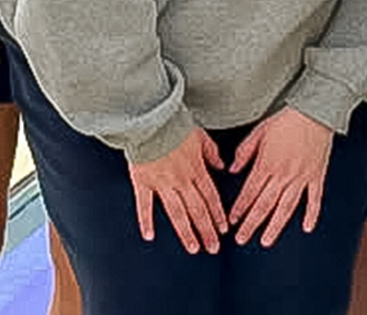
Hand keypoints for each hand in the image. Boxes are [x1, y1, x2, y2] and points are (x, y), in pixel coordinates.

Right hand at [129, 129, 226, 252]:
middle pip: (198, 210)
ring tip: (193, 248)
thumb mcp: (201, 136)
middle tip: (213, 247)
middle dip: (207, 230)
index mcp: (196, 169)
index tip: (223, 229)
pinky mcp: (142, 182)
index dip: (218, 215)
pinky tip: (149, 236)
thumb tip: (222, 165)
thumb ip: (212, 153)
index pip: (211, 197)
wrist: (151, 119)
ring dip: (186, 232)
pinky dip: (146, 221)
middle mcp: (182, 180)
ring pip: (177, 213)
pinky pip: (145, 206)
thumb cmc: (175, 125)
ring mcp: (162, 183)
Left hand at [227, 108, 334, 245]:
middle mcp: (283, 174)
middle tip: (242, 239)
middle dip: (251, 224)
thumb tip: (232, 170)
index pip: (249, 192)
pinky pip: (314, 199)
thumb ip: (244, 152)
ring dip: (275, 226)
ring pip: (286, 207)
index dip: (240, 208)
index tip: (232, 221)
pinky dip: (311, 214)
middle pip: (264, 205)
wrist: (315, 111)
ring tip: (266, 241)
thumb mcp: (259, 132)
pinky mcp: (317, 175)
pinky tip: (306, 228)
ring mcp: (301, 177)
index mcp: (267, 164)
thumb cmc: (287, 119)